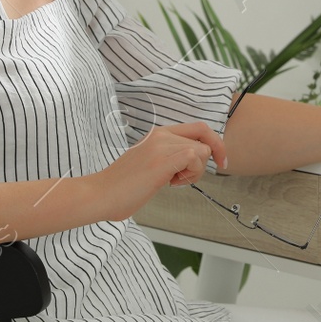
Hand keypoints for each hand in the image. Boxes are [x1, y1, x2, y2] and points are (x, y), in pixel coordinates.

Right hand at [94, 122, 228, 220]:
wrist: (100, 194)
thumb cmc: (123, 186)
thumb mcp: (150, 163)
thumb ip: (170, 157)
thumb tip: (192, 162)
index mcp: (158, 134)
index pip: (198, 128)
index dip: (214, 142)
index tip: (220, 160)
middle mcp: (160, 135)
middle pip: (204, 138)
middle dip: (209, 158)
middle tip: (200, 173)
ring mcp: (160, 146)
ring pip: (202, 151)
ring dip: (195, 172)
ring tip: (172, 182)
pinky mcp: (161, 161)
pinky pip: (194, 158)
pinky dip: (191, 174)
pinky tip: (171, 183)